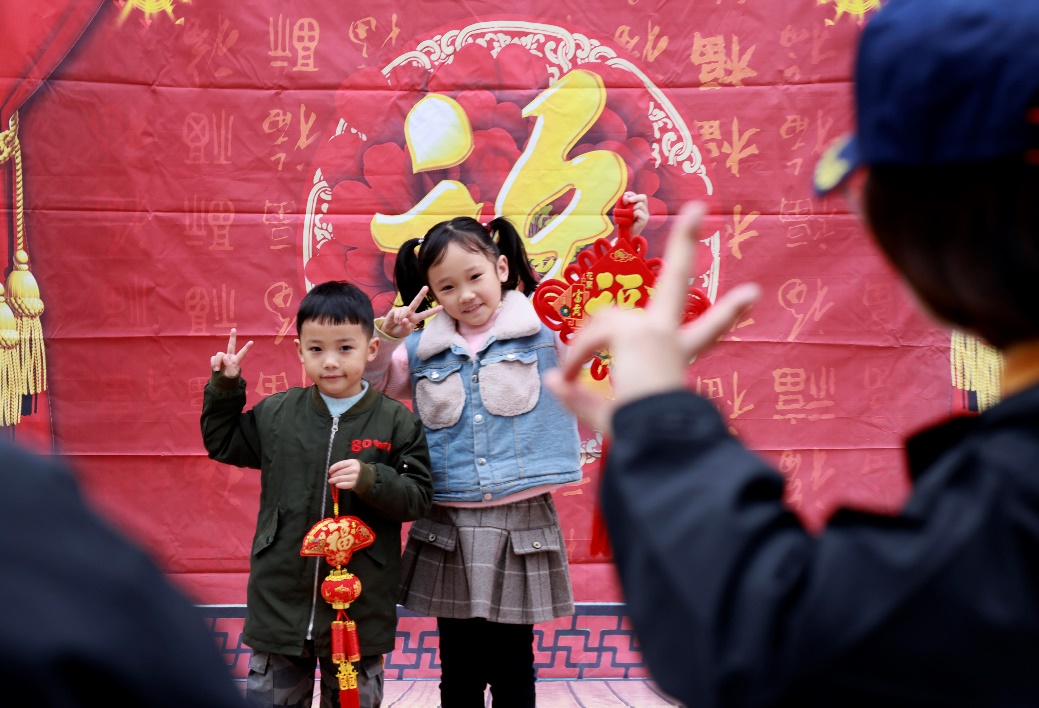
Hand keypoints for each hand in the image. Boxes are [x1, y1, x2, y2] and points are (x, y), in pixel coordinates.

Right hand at [210, 328, 253, 377]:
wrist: (221, 380)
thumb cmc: (229, 377)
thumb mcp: (231, 374)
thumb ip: (229, 365)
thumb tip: (225, 357)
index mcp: (236, 360)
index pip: (242, 353)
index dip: (246, 348)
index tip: (252, 342)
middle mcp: (230, 356)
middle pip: (231, 345)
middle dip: (232, 337)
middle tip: (234, 329)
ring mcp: (222, 357)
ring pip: (219, 354)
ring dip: (217, 362)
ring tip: (217, 369)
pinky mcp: (215, 358)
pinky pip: (213, 358)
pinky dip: (213, 364)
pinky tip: (215, 369)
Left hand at [329, 459, 361, 489]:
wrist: (367, 476)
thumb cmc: (357, 469)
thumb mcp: (352, 463)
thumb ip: (344, 465)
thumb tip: (332, 471)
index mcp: (353, 462)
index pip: (339, 465)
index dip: (333, 468)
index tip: (330, 471)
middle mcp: (353, 469)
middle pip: (339, 472)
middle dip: (333, 475)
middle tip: (331, 477)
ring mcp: (354, 477)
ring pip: (339, 479)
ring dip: (333, 480)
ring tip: (331, 481)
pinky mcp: (353, 484)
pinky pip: (343, 485)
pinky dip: (338, 485)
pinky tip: (337, 484)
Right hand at [380, 286, 443, 338]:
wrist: (390, 331)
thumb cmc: (400, 331)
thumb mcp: (405, 332)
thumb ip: (406, 326)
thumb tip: (404, 319)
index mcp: (416, 318)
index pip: (426, 314)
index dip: (433, 311)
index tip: (442, 307)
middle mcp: (411, 312)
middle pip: (416, 302)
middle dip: (421, 294)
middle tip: (426, 287)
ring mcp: (403, 310)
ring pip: (405, 310)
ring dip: (402, 317)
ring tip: (399, 323)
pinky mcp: (395, 310)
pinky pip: (397, 312)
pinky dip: (397, 318)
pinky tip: (395, 321)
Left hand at [545, 201, 760, 434]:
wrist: (656, 438)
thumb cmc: (640, 434)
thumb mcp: (604, 414)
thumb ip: (577, 396)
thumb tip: (553, 380)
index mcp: (676, 358)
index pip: (704, 333)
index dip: (729, 314)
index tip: (752, 294)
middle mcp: (671, 337)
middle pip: (680, 279)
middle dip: (687, 240)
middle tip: (699, 209)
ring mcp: (657, 329)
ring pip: (607, 319)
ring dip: (585, 345)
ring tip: (575, 373)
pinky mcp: (640, 329)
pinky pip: (593, 334)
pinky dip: (577, 354)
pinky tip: (573, 374)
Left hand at [623, 191, 649, 236]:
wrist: (627, 234)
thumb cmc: (625, 222)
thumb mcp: (623, 211)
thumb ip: (624, 203)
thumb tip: (625, 196)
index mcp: (640, 206)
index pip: (639, 195)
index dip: (632, 194)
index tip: (624, 195)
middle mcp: (644, 209)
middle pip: (643, 197)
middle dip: (635, 197)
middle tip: (628, 200)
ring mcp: (646, 214)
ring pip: (640, 205)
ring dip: (631, 208)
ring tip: (627, 215)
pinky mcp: (645, 220)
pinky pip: (638, 212)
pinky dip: (632, 214)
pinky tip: (630, 219)